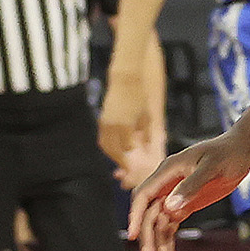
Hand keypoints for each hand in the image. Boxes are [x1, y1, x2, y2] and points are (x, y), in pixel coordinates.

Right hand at [98, 67, 164, 185]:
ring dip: (111, 155)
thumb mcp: (146, 117)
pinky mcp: (102, 118)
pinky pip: (102, 138)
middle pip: (114, 150)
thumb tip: (147, 149)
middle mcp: (114, 125)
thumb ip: (146, 134)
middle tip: (127, 169)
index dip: (131, 158)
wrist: (126, 80)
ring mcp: (106, 121)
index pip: (127, 148)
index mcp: (126, 125)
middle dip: (120, 161)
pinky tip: (114, 149)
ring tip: (120, 161)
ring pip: (105, 145)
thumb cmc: (140, 98)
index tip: (135, 168)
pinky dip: (107, 146)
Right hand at [127, 135, 249, 250]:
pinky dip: (170, 245)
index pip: (144, 195)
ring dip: (160, 248)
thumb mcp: (211, 168)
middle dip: (148, 240)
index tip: (134, 236)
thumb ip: (190, 187)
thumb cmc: (226, 155)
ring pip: (159, 226)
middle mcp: (167, 184)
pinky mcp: (184, 204)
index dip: (135, 215)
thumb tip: (169, 208)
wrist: (240, 151)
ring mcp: (175, 196)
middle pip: (149, 216)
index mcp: (168, 171)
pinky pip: (171, 228)